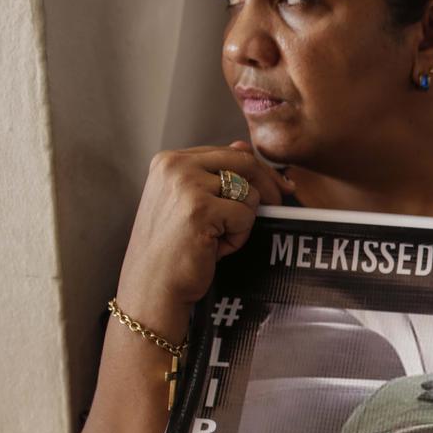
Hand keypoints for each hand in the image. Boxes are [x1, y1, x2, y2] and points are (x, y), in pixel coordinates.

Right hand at [115, 142, 295, 336]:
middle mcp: (174, 165)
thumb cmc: (173, 249)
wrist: (152, 286)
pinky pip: (246, 215)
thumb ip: (215, 175)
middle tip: (280, 202)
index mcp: (169, 160)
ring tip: (217, 239)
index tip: (279, 187)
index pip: (229, 153)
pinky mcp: (200, 208)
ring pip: (248, 191)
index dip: (258, 171)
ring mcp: (186, 185)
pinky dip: (238, 236)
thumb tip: (244, 146)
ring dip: (243, 221)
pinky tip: (214, 248)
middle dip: (268, 184)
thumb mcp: (190, 203)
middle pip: (243, 162)